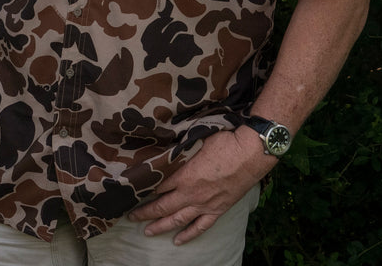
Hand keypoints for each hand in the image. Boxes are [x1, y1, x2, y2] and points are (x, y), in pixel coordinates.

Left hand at [127, 127, 273, 244]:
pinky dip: (188, 235)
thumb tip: (167, 144)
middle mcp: (192, 194)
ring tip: (147, 232)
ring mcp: (205, 204)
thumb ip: (181, 148)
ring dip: (161, 226)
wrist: (250, 154)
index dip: (145, 189)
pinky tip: (178, 241)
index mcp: (185, 175)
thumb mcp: (197, 139)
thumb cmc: (224, 142)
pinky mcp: (218, 210)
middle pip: (163, 206)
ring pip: (178, 220)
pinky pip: (200, 227)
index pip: (159, 186)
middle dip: (145, 212)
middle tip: (131, 217)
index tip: (132, 191)